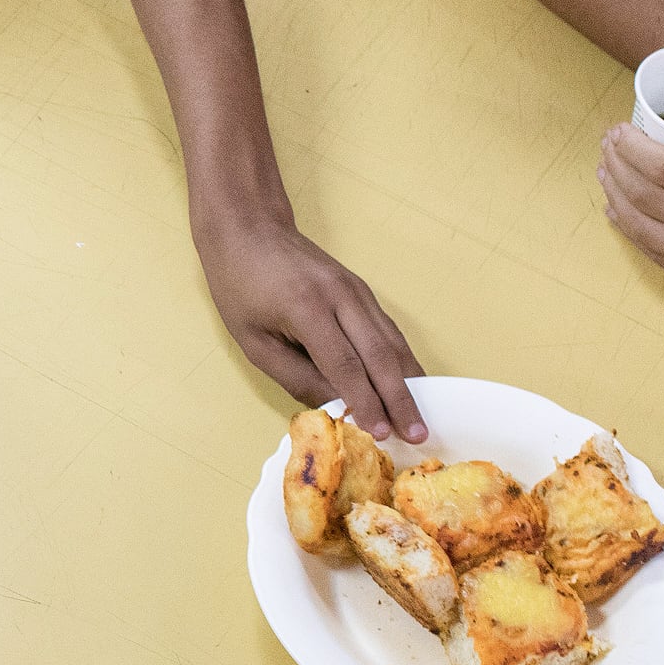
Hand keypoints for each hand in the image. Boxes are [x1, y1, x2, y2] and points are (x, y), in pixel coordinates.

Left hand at [196, 214, 426, 443]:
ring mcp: (356, 291)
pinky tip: (412, 386)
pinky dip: (402, 361)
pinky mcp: (362, 291)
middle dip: (400, 399)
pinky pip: (388, 330)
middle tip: (417, 435)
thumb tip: (334, 408)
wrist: (249, 228)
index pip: (344, 364)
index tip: (381, 433)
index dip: (365, 401)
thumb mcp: (253, 341)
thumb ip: (294, 375)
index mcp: (307, 308)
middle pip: (379, 354)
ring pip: (391, 342)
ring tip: (421, 419)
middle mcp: (340, 296)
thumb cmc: (242, 286)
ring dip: (410, 383)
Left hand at [599, 119, 663, 303]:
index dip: (630, 148)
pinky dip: (633, 232)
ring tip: (606, 174)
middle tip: (608, 147)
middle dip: (617, 167)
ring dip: (616, 198)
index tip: (617, 131)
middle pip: (644, 196)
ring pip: (643, 229)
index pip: (662, 167)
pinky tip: (621, 213)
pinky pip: (658, 256)